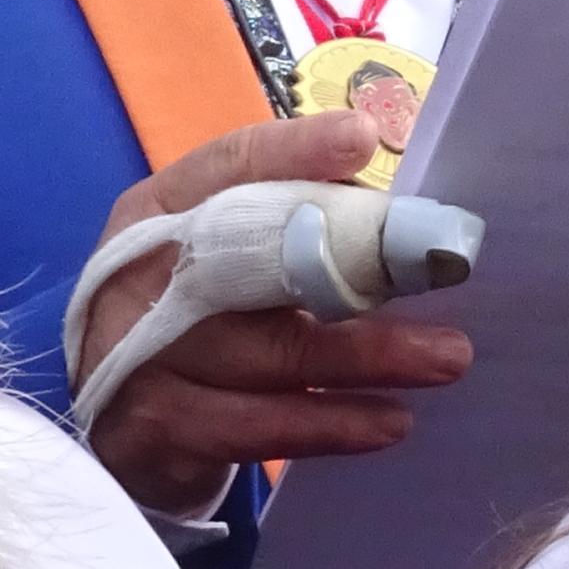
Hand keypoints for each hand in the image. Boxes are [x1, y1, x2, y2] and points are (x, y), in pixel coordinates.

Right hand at [79, 113, 473, 517]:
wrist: (122, 430)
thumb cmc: (200, 321)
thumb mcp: (224, 257)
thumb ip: (291, 223)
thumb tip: (398, 210)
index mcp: (157, 211)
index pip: (225, 166)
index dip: (293, 152)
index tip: (364, 138)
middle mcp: (141, 277)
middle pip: (254, 261)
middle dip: (354, 265)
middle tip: (439, 268)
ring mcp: (142, 357)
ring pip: (272, 353)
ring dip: (369, 356)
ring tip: (446, 357)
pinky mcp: (160, 430)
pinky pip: (262, 427)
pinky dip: (332, 424)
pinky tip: (391, 421)